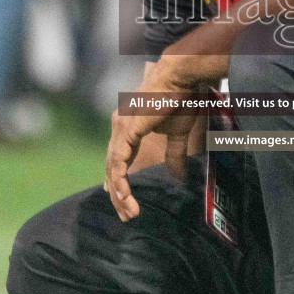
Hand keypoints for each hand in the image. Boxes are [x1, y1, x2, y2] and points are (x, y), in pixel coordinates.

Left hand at [105, 61, 203, 220]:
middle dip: (117, 194)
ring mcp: (120, 128)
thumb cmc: (182, 99)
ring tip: (128, 213)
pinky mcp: (126, 131)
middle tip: (126, 215)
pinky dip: (121, 183)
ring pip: (112, 169)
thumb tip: (178, 175)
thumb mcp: (179, 133)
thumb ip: (174, 154)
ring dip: (119, 194)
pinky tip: (126, 198)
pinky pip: (118, 164)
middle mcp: (119, 127)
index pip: (118, 159)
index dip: (120, 182)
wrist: (182, 77)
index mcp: (129, 127)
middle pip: (111, 167)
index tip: (125, 202)